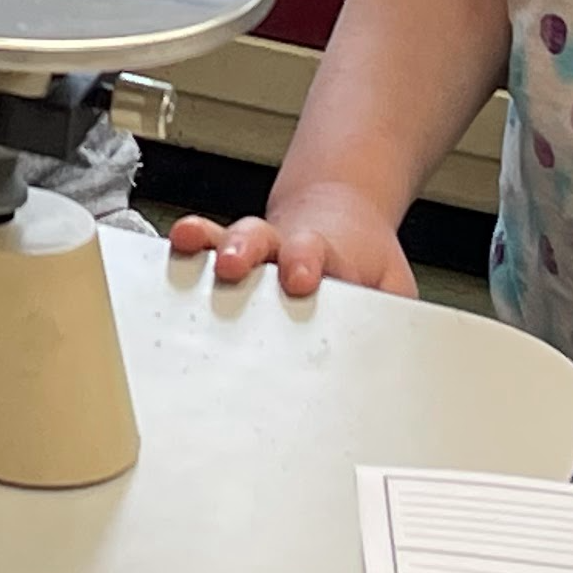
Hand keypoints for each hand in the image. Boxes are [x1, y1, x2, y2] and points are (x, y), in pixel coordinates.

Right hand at [167, 180, 417, 298]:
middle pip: (263, 242)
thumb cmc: (363, 263)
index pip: (316, 255)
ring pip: (232, 240)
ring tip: (196, 251)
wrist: (342, 215)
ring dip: (214, 247)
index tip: (300, 276)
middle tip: (235, 266)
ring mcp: (258, 248)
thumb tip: (395, 357)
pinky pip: (206, 245)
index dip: (306, 263)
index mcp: (328, 254)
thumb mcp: (392, 288)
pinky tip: (177, 245)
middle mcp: (285, 247)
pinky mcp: (232, 250)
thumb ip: (392, 316)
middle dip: (247, 252)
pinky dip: (189, 244)